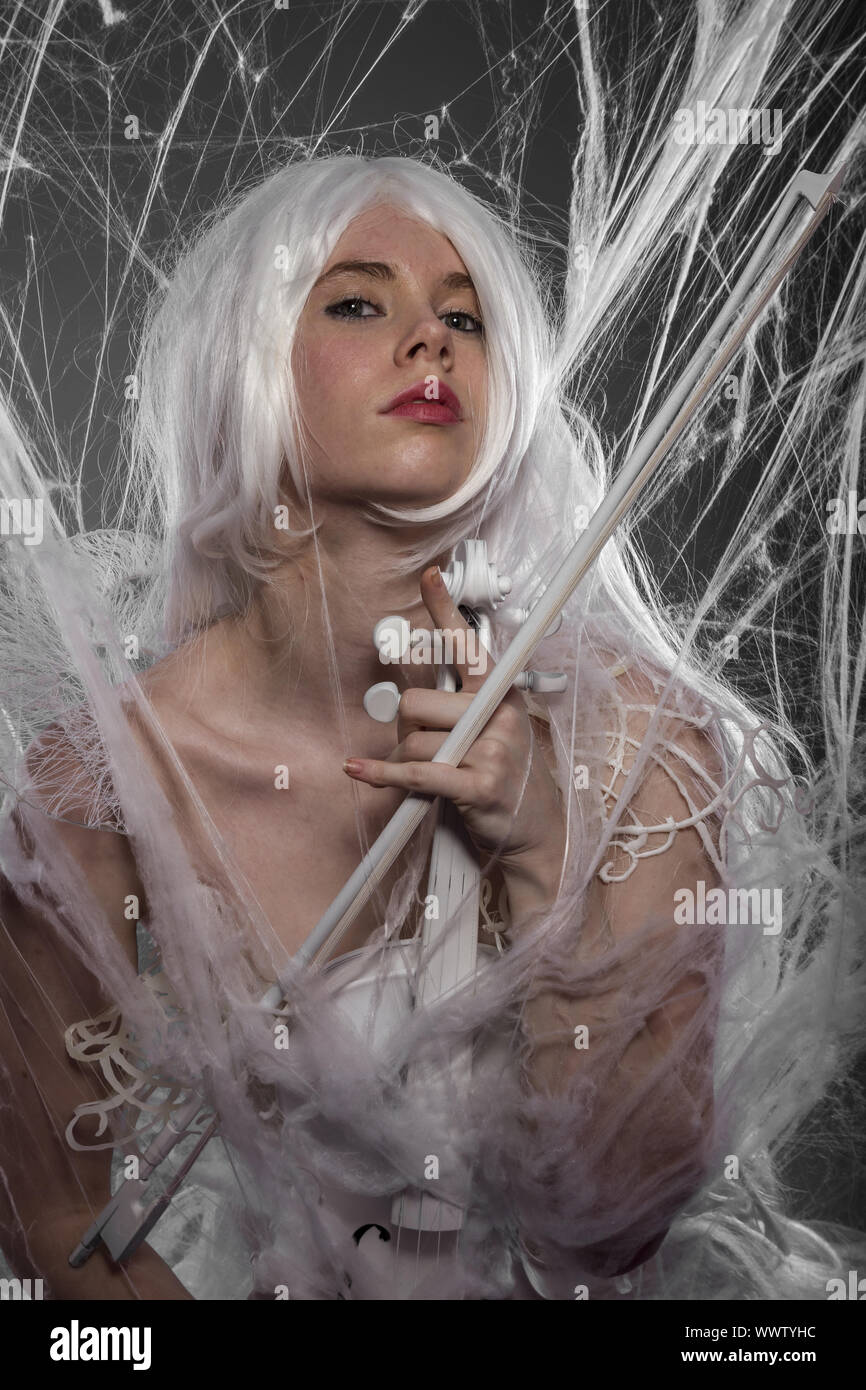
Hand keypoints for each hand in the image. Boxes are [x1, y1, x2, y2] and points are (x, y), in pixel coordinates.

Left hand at [343, 566, 565, 922]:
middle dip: (404, 728)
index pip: (469, 647)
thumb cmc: (500, 775)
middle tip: (420, 747)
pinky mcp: (479, 786)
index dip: (446, 611)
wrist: (533, 830)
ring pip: (412, 742)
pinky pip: (417, 774)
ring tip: (429, 776)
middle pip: (416, 703)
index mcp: (500, 693)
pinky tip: (358, 771)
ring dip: (403, 762)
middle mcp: (498, 714)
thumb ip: (457, 708)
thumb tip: (407, 698)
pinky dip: (383, 775)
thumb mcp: (489, 731)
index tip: (430, 577)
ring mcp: (492, 750)